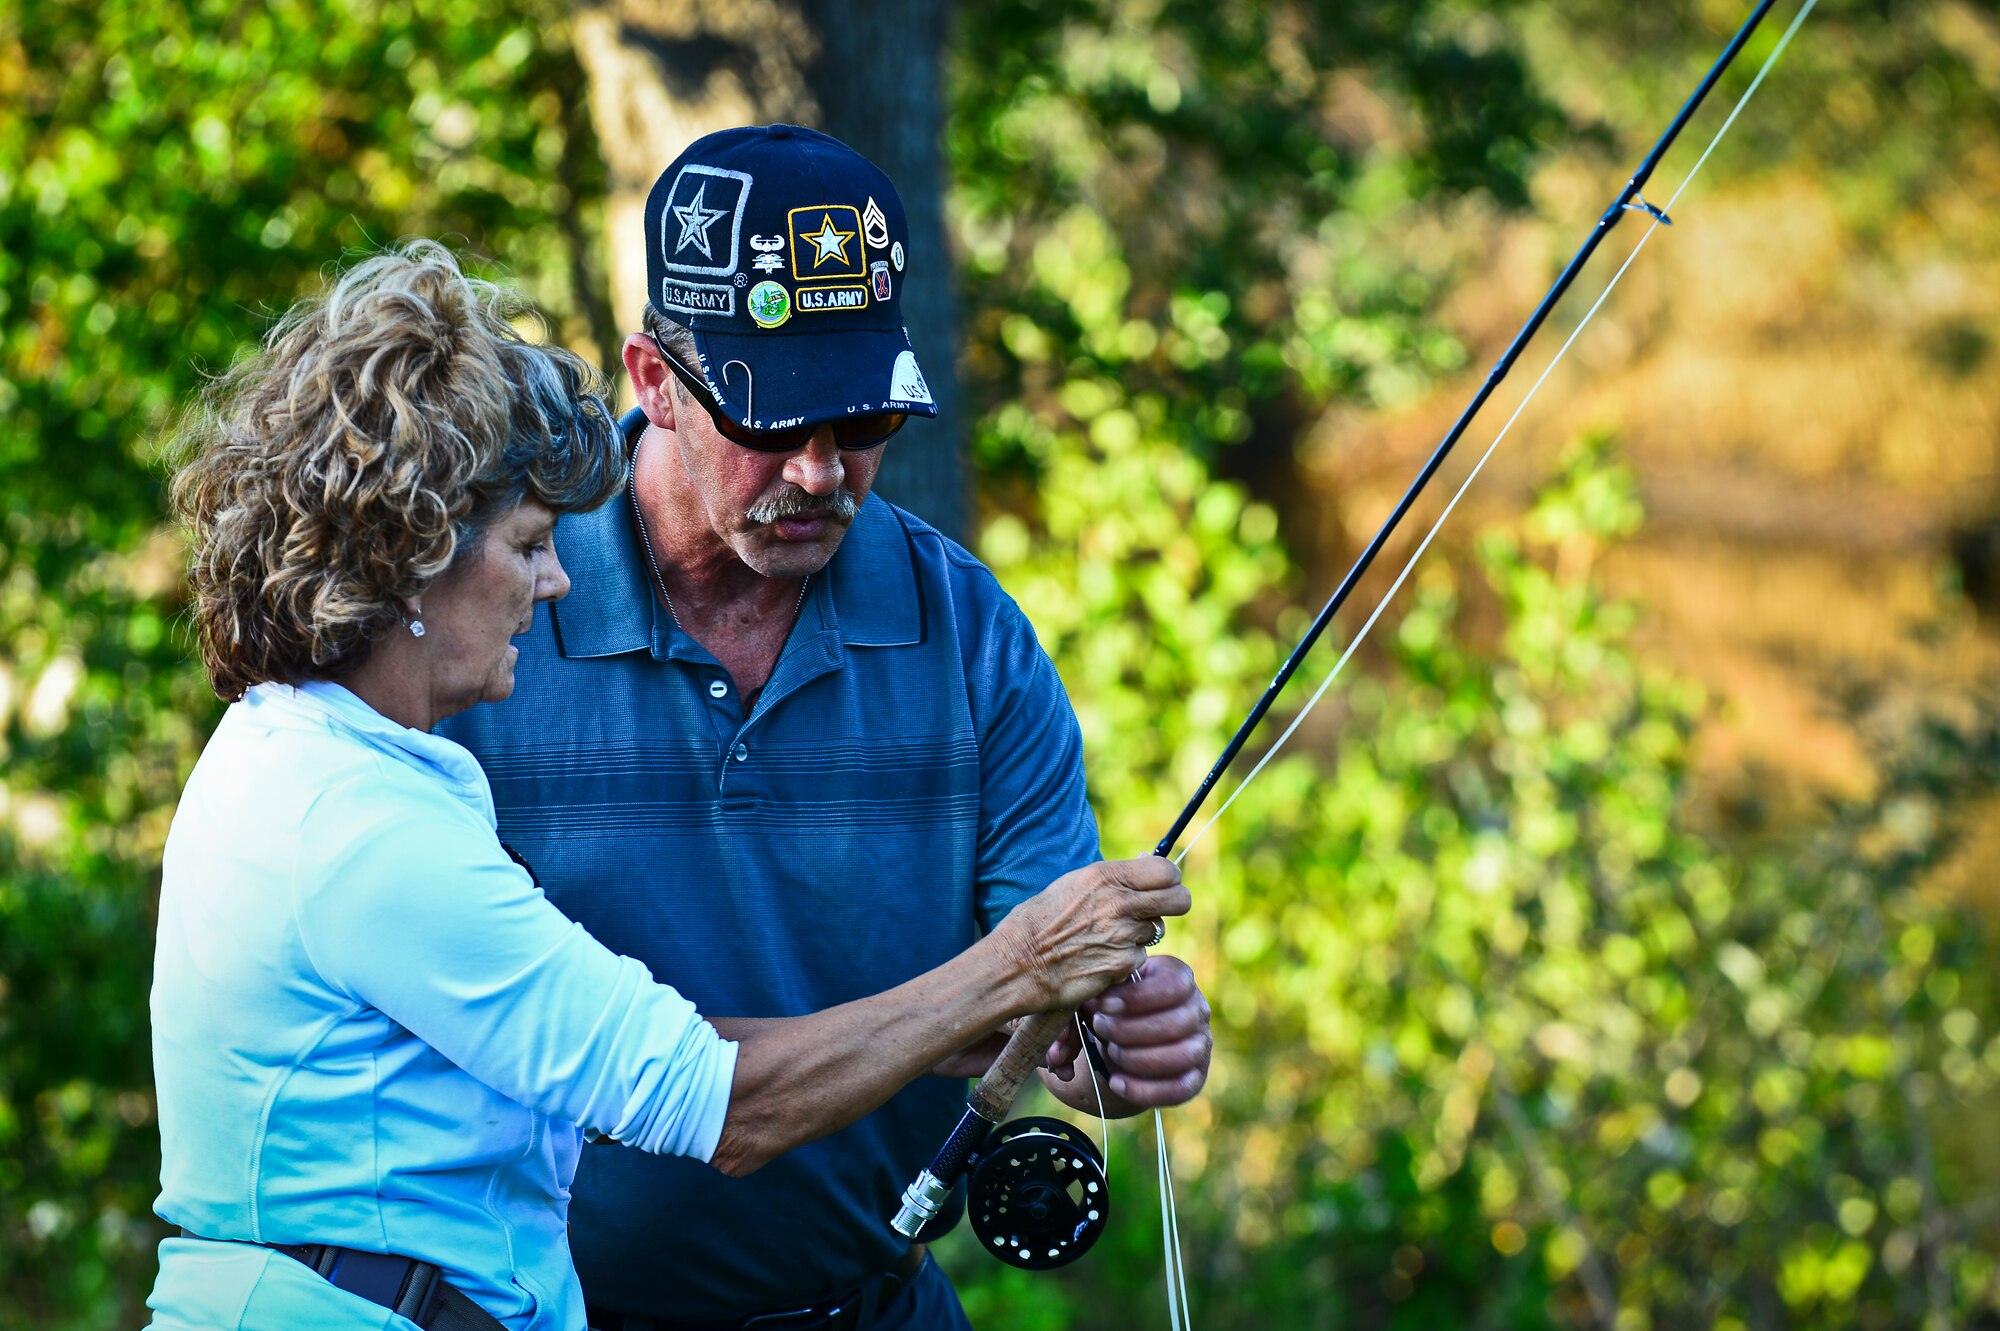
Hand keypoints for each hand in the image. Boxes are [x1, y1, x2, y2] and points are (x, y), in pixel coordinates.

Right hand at [989, 855, 1188, 1012]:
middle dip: (1173, 904)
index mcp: (1105, 876)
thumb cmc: (1038, 921)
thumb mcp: (1072, 885)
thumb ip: (1112, 878)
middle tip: (1157, 910)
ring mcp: (1123, 936)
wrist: (1017, 964)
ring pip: (1157, 931)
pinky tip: (1100, 957)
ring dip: (1140, 935)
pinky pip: (1139, 958)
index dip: (1169, 879)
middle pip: (1180, 900)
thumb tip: (1145, 865)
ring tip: (1108, 937)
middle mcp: (1119, 903)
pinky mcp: (1122, 965)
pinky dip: (1125, 959)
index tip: (1162, 886)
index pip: (1166, 870)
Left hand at [1048, 956, 1210, 1110]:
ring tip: (1110, 1053)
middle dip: (1130, 1030)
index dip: (1137, 998)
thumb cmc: (1112, 1004)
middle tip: (1099, 1028)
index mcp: (1179, 977)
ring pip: (1181, 1056)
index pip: (1174, 987)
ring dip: (1138, 1058)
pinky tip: (1116, 1083)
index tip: (1101, 1004)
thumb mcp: (1100, 993)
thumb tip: (1065, 1040)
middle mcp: (1198, 1009)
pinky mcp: (1195, 1077)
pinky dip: (1145, 1090)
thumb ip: (1083, 1004)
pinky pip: (1179, 1089)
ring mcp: (1201, 1045)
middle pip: (1177, 1023)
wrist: (1126, 1033)